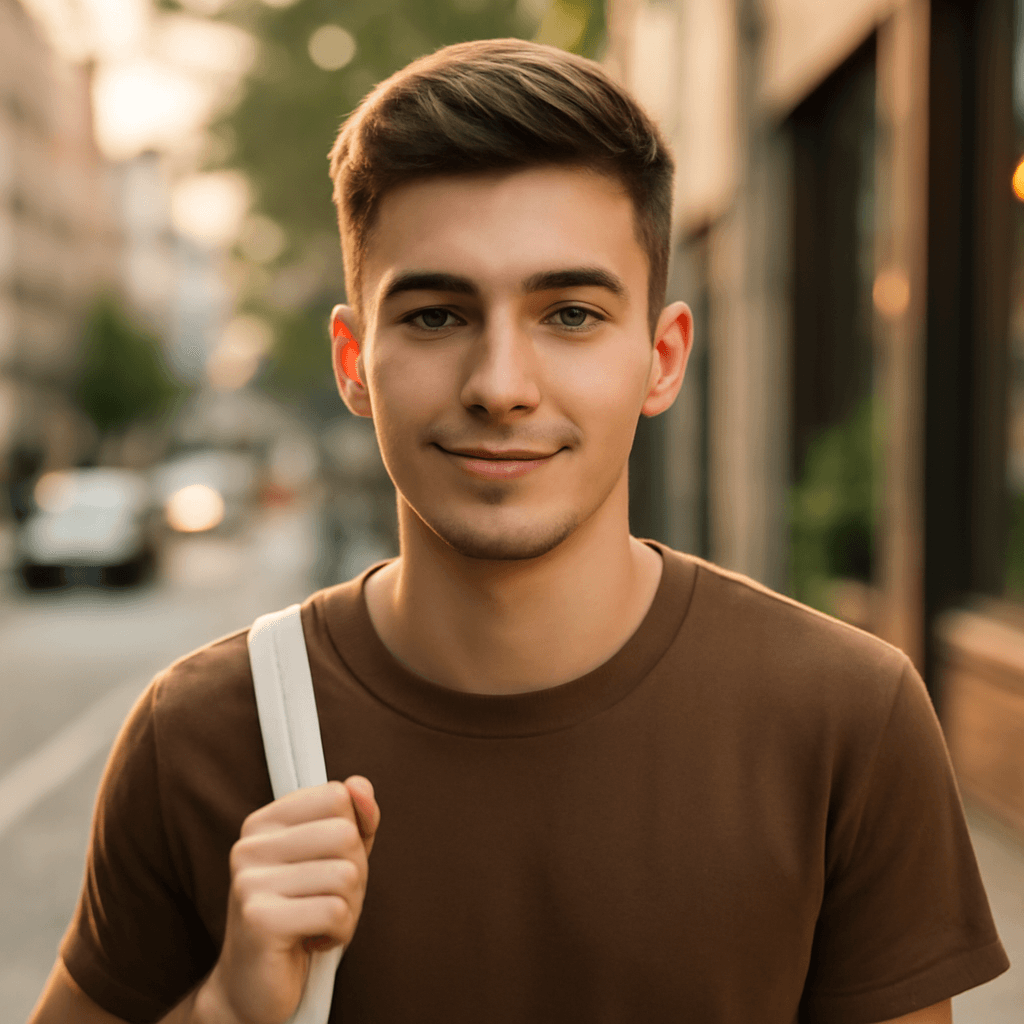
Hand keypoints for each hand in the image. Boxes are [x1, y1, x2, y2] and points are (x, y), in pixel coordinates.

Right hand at [201, 776, 379, 1023]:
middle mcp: (250, 845)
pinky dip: (339, 932)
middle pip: (346, 834)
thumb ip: (354, 820)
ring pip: (346, 874)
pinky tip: (312, 941)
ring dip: (349, 908)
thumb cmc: (301, 915)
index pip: (337, 796)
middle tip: (327, 901)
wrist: (251, 987)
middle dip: (355, 876)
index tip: (329, 865)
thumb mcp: (333, 860)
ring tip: (318, 922)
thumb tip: (360, 785)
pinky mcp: (259, 919)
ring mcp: (250, 881)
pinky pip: (336, 911)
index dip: (352, 834)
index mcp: (264, 822)